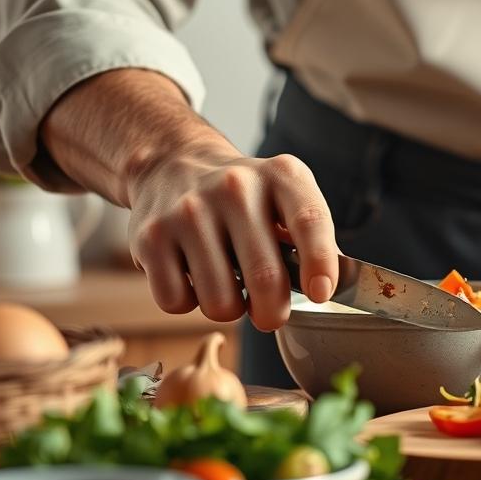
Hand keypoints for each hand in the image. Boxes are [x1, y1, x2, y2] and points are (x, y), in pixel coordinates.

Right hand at [126, 144, 338, 331]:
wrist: (173, 165)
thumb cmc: (246, 197)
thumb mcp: (287, 197)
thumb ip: (314, 239)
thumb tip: (331, 288)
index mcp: (281, 176)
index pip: (309, 221)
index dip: (320, 263)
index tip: (321, 293)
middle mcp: (234, 187)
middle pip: (266, 278)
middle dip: (273, 313)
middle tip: (271, 314)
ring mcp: (188, 211)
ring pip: (219, 301)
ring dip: (228, 309)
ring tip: (228, 284)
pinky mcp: (150, 237)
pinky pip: (176, 302)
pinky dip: (188, 303)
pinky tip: (193, 276)